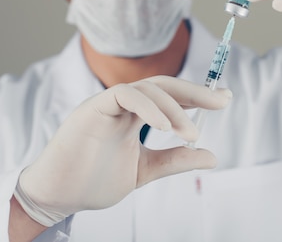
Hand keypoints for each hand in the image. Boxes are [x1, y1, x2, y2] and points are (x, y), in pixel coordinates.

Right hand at [14, 76, 231, 226]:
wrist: (57, 197)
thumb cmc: (94, 181)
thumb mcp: (145, 169)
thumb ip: (175, 160)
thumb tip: (212, 157)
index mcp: (135, 114)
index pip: (171, 96)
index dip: (197, 96)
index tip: (224, 100)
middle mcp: (124, 104)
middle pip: (164, 85)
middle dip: (196, 92)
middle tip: (222, 101)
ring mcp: (108, 103)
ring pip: (148, 88)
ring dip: (176, 108)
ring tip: (191, 134)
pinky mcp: (92, 108)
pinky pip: (125, 95)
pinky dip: (149, 107)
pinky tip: (167, 127)